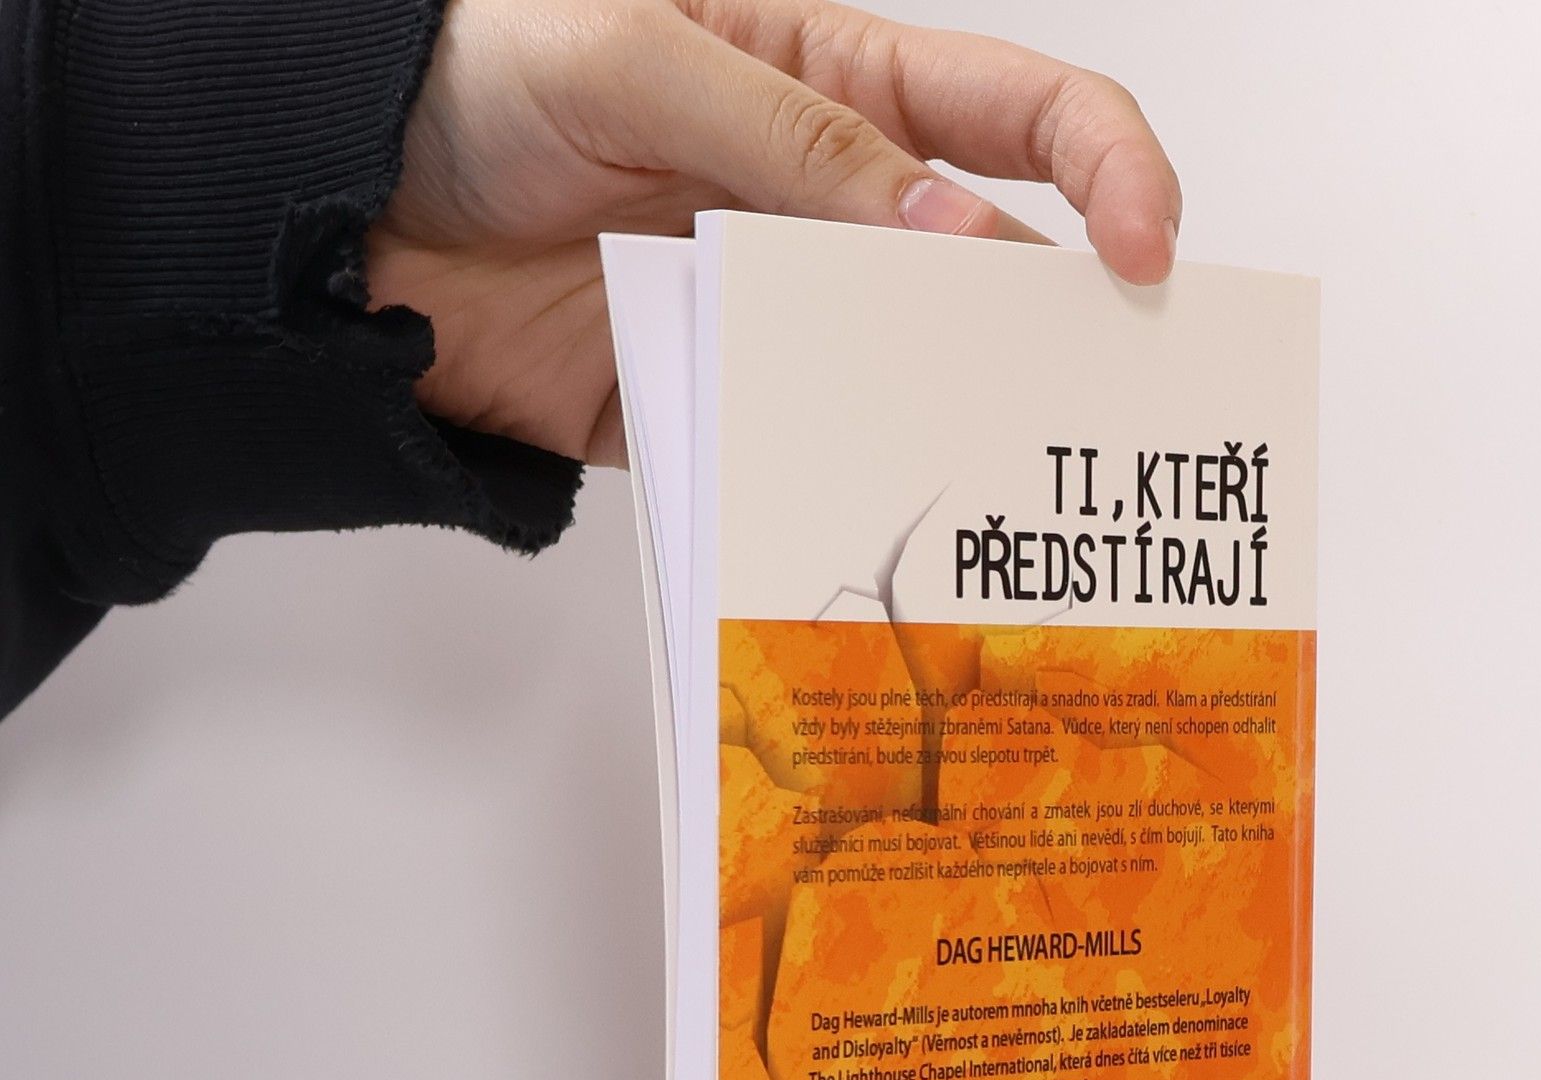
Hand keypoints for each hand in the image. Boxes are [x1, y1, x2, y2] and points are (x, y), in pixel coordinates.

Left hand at [366, 0, 1181, 466]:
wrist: (342, 212)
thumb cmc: (472, 81)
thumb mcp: (644, 59)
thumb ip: (803, 144)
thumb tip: (956, 235)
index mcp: (835, 80)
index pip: (1020, 112)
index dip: (1110, 166)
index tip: (1146, 248)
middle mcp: (825, 205)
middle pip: (990, 264)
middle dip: (1061, 323)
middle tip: (1103, 397)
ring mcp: (774, 313)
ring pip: (908, 371)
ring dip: (960, 416)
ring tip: (1014, 472)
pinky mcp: (716, 403)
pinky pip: (803, 445)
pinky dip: (843, 477)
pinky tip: (880, 508)